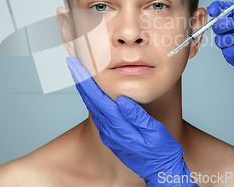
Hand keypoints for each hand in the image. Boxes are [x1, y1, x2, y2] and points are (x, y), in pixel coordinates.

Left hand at [66, 57, 197, 185]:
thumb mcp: (155, 133)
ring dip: (85, 89)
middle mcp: (110, 132)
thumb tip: (121, 99)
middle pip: (90, 101)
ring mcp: (109, 135)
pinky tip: (92, 92)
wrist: (162, 173)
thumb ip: (138, 117)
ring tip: (79, 72)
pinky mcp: (112, 137)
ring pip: (92, 107)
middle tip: (71, 62)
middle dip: (80, 80)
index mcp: (119, 128)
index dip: (85, 80)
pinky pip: (98, 114)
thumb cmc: (162, 152)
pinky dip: (92, 99)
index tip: (75, 65)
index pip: (97, 99)